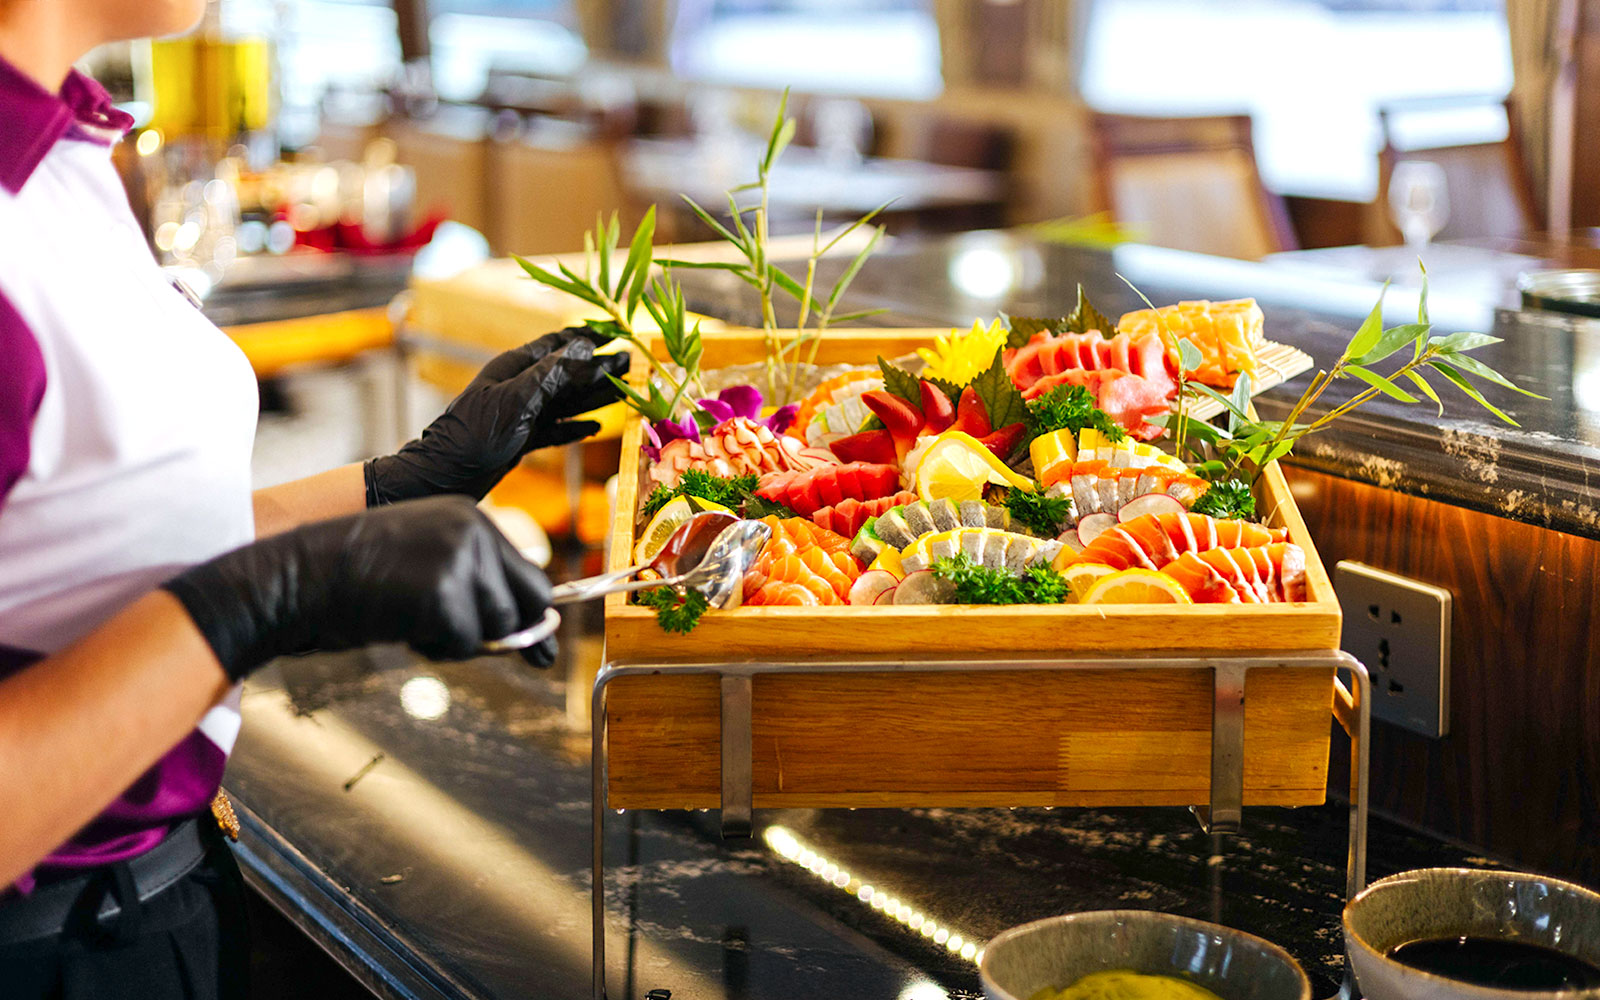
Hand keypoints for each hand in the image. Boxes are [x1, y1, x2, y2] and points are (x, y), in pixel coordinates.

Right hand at [162, 497, 557, 677]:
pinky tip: (404, 630)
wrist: (299, 576)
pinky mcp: (444, 594)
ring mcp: (460, 559)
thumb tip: (537, 639)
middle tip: (474, 643)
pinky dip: (440, 650)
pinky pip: (467, 643)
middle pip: (530, 599)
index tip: (540, 644)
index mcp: (469, 516)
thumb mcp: (425, 565)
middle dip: (512, 631)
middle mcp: (472, 530)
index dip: (530, 613)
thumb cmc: (354, 578)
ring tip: (415, 624)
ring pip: (499, 626)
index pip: (528, 572)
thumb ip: (476, 588)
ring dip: (463, 640)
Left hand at [365, 327, 629, 504]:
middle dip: (599, 368)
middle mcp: (520, 387)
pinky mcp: (523, 439)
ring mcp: (522, 414)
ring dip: (595, 396)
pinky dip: (575, 428)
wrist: (446, 475)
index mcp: (515, 368)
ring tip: (624, 390)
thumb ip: (550, 374)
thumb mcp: (515, 400)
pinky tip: (595, 428)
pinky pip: (556, 429)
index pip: (557, 345)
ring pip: (566, 401)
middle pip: (568, 374)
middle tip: (631, 362)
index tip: (616, 333)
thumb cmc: (474, 434)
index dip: (587, 338)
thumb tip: (583, 347)